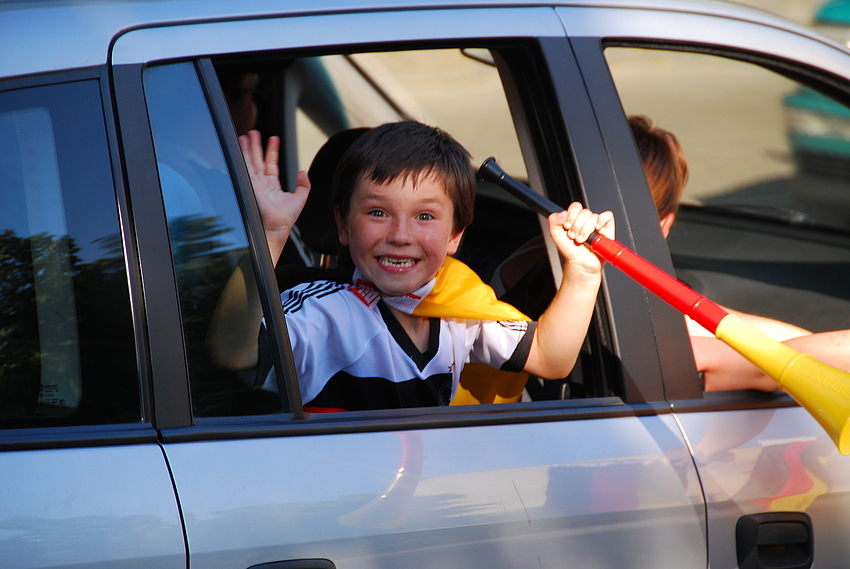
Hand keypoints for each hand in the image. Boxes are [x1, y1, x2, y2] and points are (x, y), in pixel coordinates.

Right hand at [239, 130, 309, 256]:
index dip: (272, 151)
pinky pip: (245, 168)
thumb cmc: (285, 220)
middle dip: (256, 146)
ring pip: (249, 162)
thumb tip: (304, 173)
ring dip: (248, 148)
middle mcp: (262, 184)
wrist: (275, 227)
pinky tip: (241, 147)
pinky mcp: (249, 185)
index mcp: (272, 186)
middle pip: (257, 160)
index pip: (271, 164)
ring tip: (246, 135)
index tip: (273, 139)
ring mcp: (254, 184)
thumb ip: (304, 186)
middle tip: (254, 133)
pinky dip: (242, 157)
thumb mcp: (299, 200)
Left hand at [548, 202, 614, 278]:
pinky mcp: (607, 228)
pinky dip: (601, 221)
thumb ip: (553, 220)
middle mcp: (586, 219)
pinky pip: (608, 216)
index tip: (567, 226)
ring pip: (593, 217)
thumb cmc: (570, 250)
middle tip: (574, 237)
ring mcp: (597, 223)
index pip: (575, 207)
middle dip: (577, 226)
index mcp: (575, 218)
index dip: (571, 216)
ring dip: (585, 230)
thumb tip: (562, 213)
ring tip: (582, 240)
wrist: (580, 263)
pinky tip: (596, 230)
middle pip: (584, 212)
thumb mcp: (555, 234)